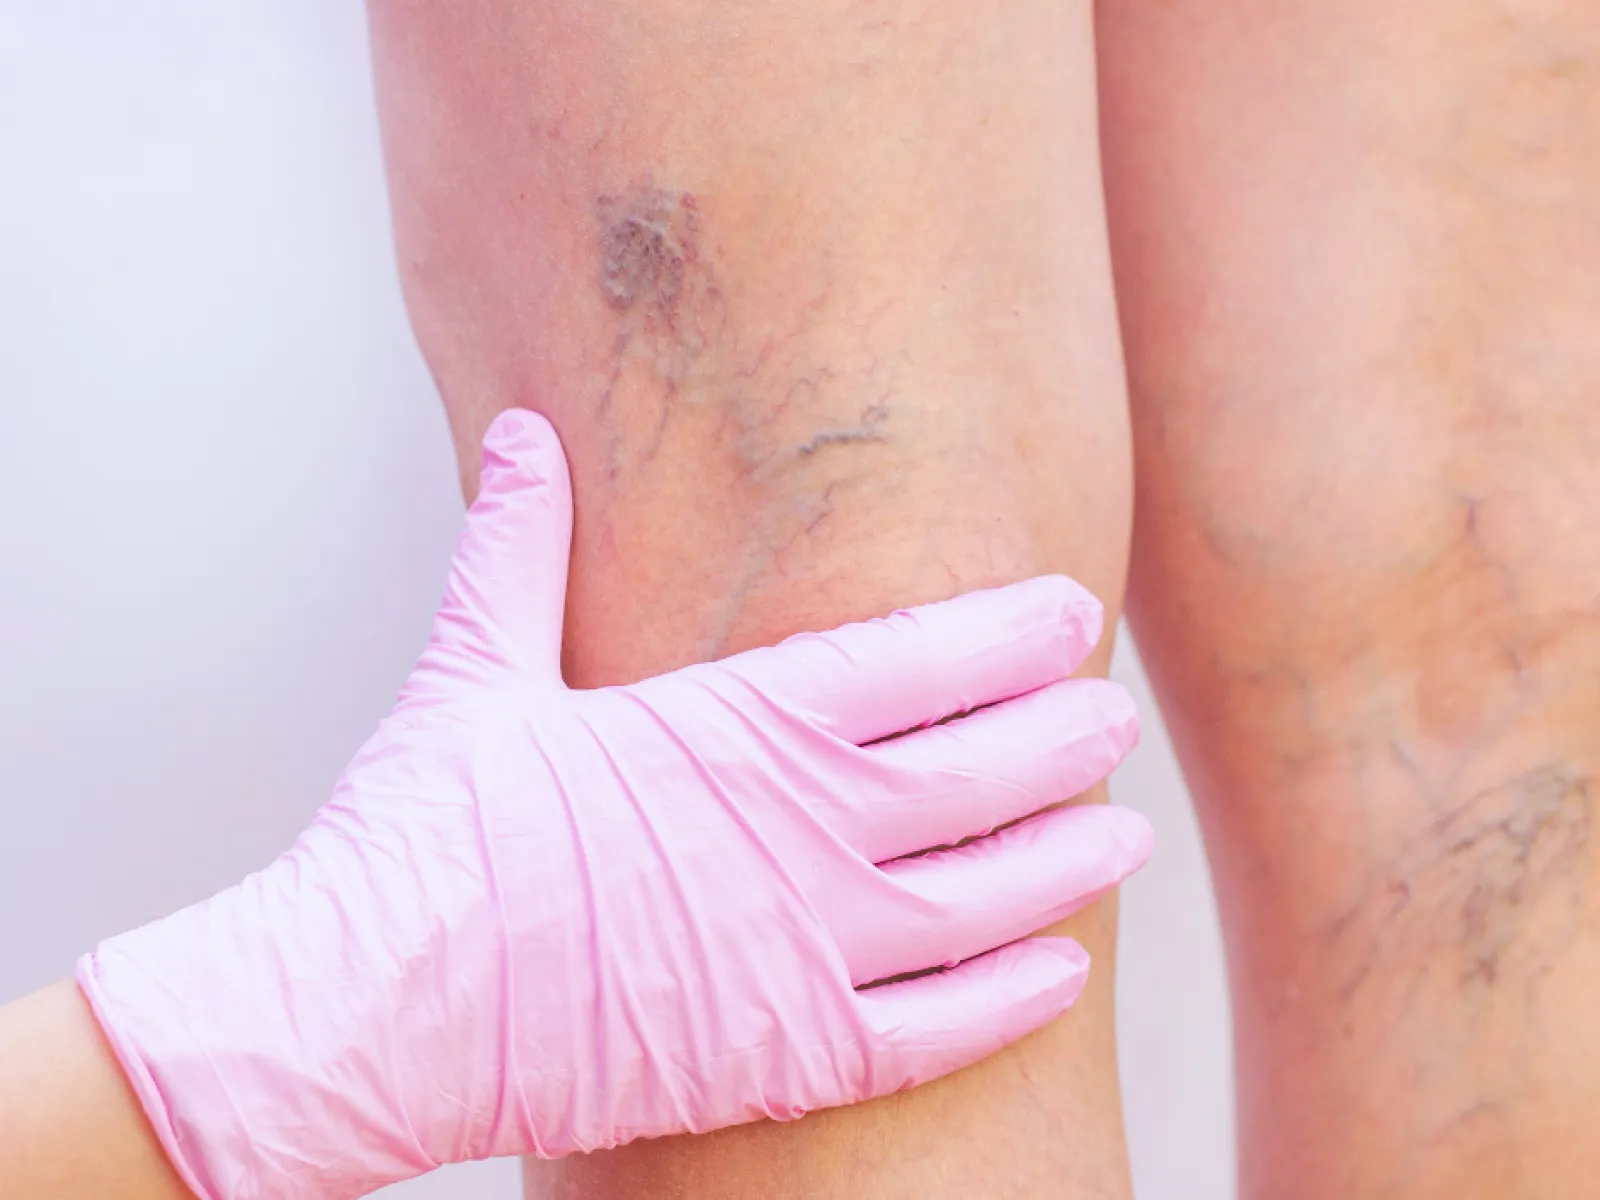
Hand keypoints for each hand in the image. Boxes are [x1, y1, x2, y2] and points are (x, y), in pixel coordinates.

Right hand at [78, 410, 1149, 1199]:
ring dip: (1065, 862)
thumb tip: (515, 435)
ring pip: (978, 900)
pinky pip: (930, 1031)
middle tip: (1113, 718)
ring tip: (1126, 836)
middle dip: (1058, 740)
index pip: (907, 660)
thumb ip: (518, 548)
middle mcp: (791, 833)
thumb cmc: (423, 837)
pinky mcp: (780, 1054)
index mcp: (728, 727)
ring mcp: (798, 950)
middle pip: (970, 774)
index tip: (1067, 612)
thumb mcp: (471, 669)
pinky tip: (1062, 970)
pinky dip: (1007, 998)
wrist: (368, 1006)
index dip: (1002, 633)